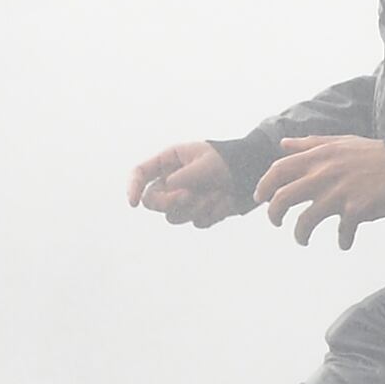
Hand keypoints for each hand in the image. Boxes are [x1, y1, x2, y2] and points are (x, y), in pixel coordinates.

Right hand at [124, 140, 244, 225]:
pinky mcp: (199, 212)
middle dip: (170, 201)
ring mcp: (184, 199)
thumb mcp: (206, 163)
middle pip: (152, 201)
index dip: (132, 188)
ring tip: (219, 192)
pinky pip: (197, 222)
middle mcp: (172, 182)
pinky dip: (212, 213)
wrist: (252, 172)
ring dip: (197, 207)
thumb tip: (168, 187)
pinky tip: (226, 199)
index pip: (140, 174)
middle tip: (189, 195)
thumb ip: (185, 175)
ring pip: (175, 216)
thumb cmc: (228, 160)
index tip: (133, 204)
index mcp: (169, 161)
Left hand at [250, 134, 384, 246]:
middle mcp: (323, 175)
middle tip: (276, 223)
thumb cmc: (371, 153)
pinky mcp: (357, 209)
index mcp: (318, 157)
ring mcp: (339, 193)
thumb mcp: (338, 141)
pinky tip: (345, 243)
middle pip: (284, 198)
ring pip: (306, 221)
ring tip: (303, 239)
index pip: (278, 170)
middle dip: (274, 214)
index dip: (264, 185)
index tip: (261, 199)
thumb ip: (308, 144)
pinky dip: (342, 240)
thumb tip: (282, 144)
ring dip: (300, 234)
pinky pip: (342, 232)